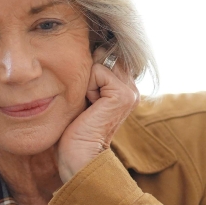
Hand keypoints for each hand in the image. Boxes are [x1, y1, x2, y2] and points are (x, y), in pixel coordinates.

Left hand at [55, 46, 139, 182]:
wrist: (79, 157)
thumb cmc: (74, 129)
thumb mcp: (83, 95)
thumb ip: (91, 73)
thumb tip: (91, 48)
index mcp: (123, 87)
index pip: (104, 55)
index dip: (88, 71)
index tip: (86, 98)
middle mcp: (131, 87)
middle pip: (103, 54)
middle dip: (87, 74)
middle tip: (87, 102)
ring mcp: (130, 91)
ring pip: (100, 61)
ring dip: (87, 81)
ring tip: (88, 105)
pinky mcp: (123, 95)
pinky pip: (98, 71)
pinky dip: (87, 87)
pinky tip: (90, 107)